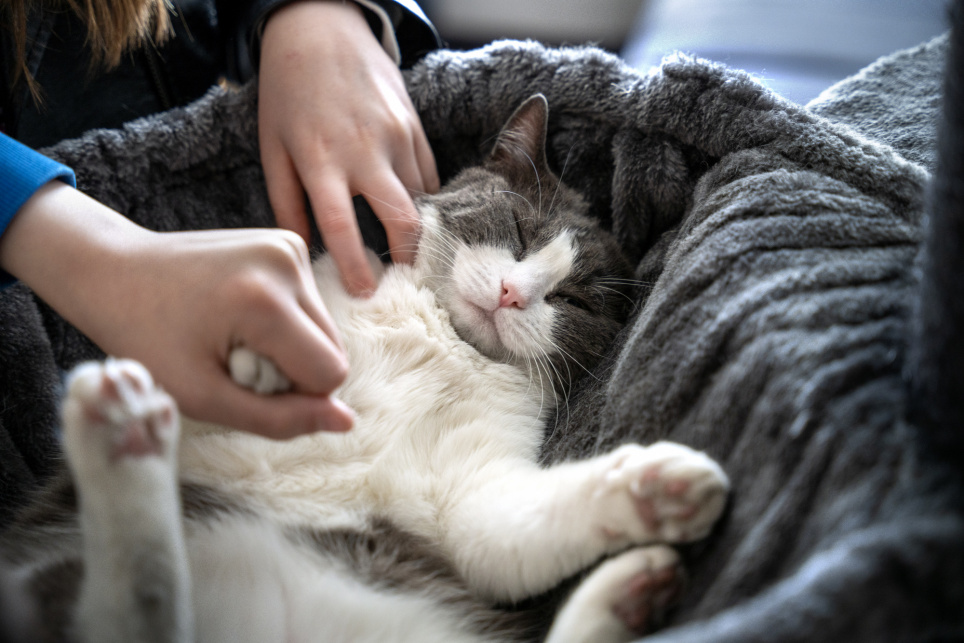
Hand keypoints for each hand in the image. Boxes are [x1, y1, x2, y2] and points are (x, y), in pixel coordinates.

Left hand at [0, 182, 352, 438]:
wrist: (111, 269)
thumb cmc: (146, 338)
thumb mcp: (203, 396)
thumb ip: (278, 419)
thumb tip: (346, 422)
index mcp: (265, 301)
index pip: (330, 373)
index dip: (293, 396)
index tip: (240, 382)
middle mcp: (288, 263)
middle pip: (334, 350)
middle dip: (293, 370)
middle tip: (232, 360)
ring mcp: (290, 246)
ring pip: (325, 329)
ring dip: (289, 347)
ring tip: (232, 336)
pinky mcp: (288, 242)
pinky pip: (310, 305)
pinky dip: (283, 322)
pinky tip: (239, 314)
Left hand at [258, 0, 438, 295]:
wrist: (320, 30)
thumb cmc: (288, 93)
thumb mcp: (273, 148)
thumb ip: (286, 202)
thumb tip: (302, 249)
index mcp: (320, 160)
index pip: (342, 227)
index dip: (356, 266)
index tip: (365, 292)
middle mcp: (364, 150)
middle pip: (402, 220)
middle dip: (407, 258)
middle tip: (401, 279)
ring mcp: (396, 136)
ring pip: (421, 200)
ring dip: (417, 229)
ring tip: (407, 251)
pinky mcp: (414, 125)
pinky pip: (429, 175)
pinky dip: (424, 199)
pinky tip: (412, 211)